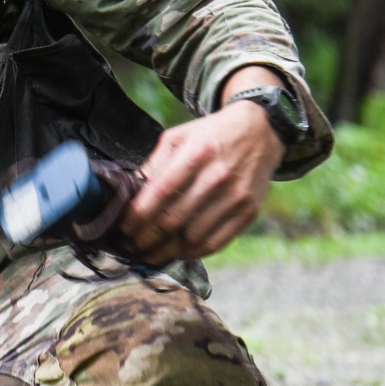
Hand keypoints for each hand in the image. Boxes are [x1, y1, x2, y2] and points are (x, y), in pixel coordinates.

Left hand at [120, 94, 283, 264]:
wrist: (260, 131)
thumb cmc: (211, 135)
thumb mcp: (179, 136)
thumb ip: (155, 164)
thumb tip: (130, 191)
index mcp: (196, 153)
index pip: (160, 192)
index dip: (138, 215)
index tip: (124, 228)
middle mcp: (218, 176)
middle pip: (174, 219)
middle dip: (147, 239)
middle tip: (132, 246)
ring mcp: (236, 197)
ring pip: (193, 237)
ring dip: (167, 251)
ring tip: (150, 254)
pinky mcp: (248, 212)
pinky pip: (216, 242)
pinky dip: (193, 253)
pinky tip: (178, 252)